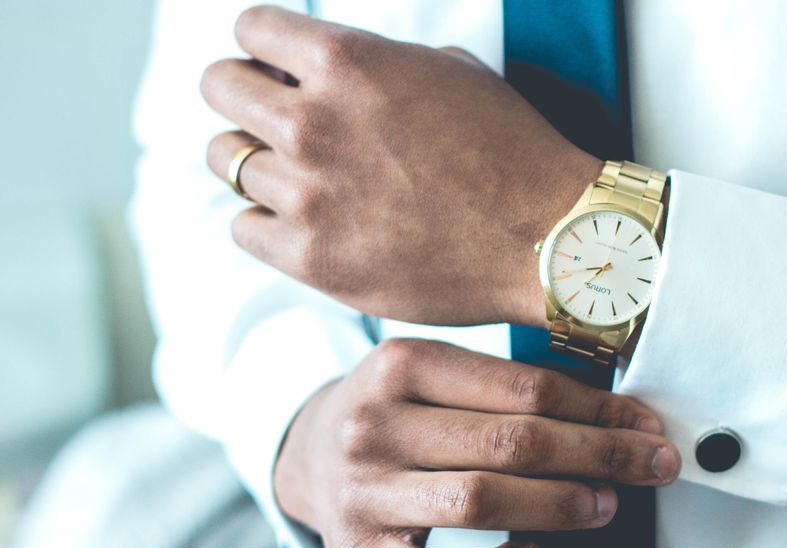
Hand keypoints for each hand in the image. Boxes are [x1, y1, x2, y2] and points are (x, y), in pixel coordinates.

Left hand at [201, 6, 599, 327]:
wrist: (545, 237)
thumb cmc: (511, 152)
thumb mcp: (449, 71)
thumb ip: (375, 62)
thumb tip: (328, 69)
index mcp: (348, 62)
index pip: (250, 30)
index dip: (264, 49)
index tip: (277, 70)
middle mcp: (314, 121)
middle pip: (218, 87)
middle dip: (243, 97)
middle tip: (271, 119)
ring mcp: (307, 193)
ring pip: (226, 161)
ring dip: (256, 163)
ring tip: (298, 177)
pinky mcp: (309, 256)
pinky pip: (243, 227)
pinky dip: (266, 223)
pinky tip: (305, 222)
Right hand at [274, 338, 679, 547]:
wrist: (309, 454)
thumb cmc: (398, 412)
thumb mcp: (437, 375)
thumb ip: (510, 388)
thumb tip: (619, 419)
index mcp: (402, 364)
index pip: (524, 387)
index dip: (599, 412)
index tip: (645, 428)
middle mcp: (374, 424)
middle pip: (512, 442)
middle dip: (598, 457)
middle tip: (648, 466)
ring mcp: (362, 493)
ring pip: (482, 502)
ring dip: (560, 506)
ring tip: (603, 504)